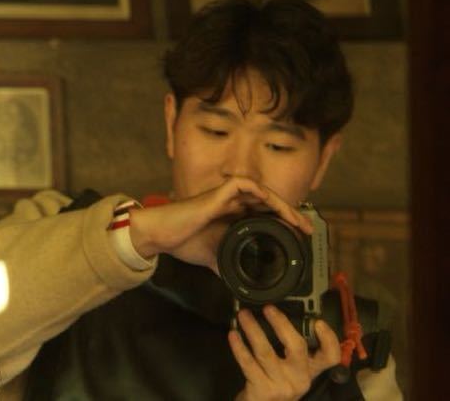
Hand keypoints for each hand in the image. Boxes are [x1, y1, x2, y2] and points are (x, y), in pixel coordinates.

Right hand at [128, 177, 312, 272]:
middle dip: (291, 215)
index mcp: (234, 217)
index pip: (265, 216)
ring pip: (263, 194)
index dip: (284, 223)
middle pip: (270, 204)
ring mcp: (227, 196)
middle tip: (307, 230)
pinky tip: (273, 204)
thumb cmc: (185, 242)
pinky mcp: (219, 193)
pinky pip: (245, 185)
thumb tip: (239, 285)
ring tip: (298, 221)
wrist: (162, 234)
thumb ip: (227, 266)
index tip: (299, 237)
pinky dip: (261, 192)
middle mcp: (234, 204)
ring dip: (282, 206)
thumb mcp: (214, 258)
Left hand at [230, 306, 340, 400]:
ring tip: (243, 315)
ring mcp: (281, 386)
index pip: (330, 356)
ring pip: (265, 352)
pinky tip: (233, 334)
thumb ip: (293, 345)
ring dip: (252, 329)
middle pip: (297, 346)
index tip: (318, 322)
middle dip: (281, 323)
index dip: (328, 338)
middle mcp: (299, 378)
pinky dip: (239, 347)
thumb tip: (281, 310)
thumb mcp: (292, 367)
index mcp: (310, 369)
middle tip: (268, 308)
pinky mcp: (262, 391)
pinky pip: (248, 364)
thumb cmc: (277, 381)